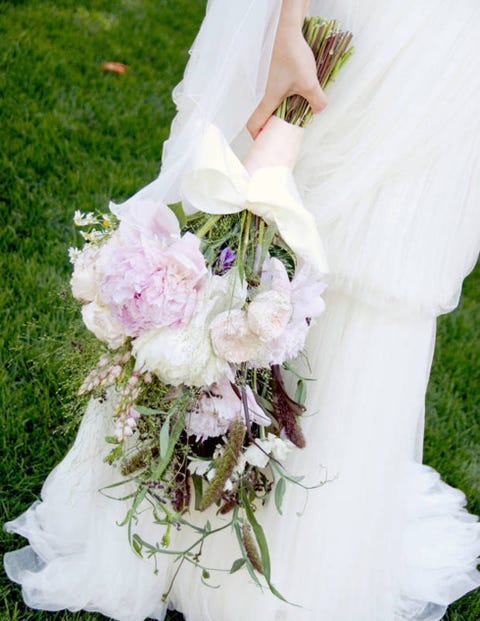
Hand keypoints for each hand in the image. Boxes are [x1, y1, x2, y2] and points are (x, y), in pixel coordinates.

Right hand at [247, 2, 327, 138]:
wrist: (288, 31)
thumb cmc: (293, 58)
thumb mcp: (309, 83)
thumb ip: (316, 101)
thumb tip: (319, 110)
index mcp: (268, 100)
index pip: (254, 124)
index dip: (258, 136)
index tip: (267, 142)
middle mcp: (266, 94)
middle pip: (264, 117)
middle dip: (273, 126)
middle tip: (287, 131)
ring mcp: (271, 83)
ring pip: (273, 104)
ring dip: (283, 112)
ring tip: (298, 113)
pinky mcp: (278, 75)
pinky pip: (280, 92)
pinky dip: (288, 99)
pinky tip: (302, 94)